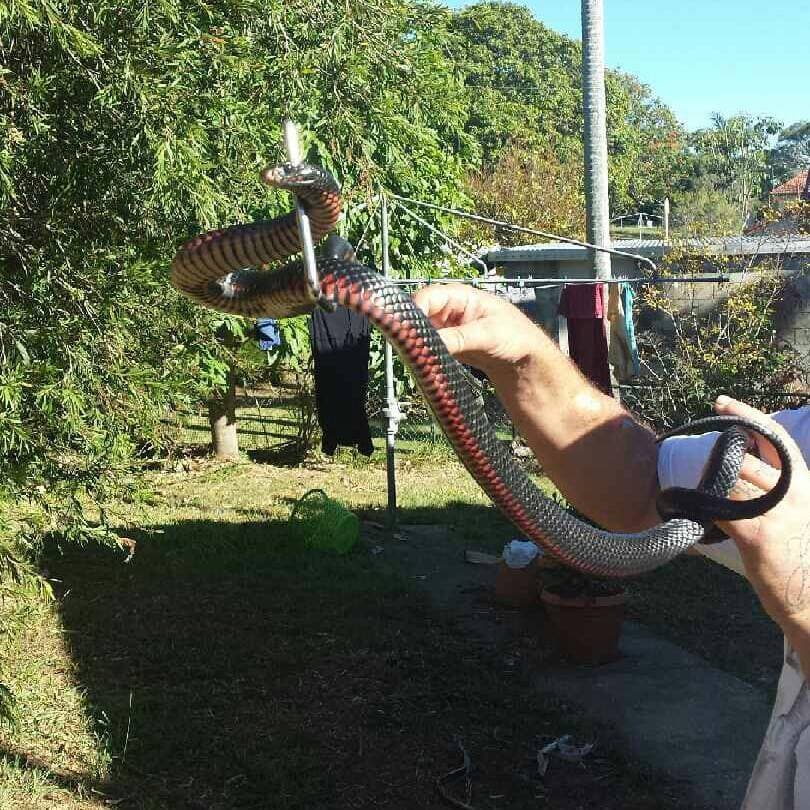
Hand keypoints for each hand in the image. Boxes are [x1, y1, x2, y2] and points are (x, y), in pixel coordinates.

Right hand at [411, 283, 545, 384]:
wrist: (525, 359)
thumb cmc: (515, 337)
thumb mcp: (487, 335)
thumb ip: (458, 338)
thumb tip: (429, 344)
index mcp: (459, 295)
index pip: (426, 297)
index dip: (413, 312)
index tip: (407, 333)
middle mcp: (448, 308)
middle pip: (417, 314)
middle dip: (412, 330)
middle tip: (410, 349)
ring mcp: (446, 327)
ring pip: (420, 332)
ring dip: (417, 344)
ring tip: (417, 358)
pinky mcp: (446, 344)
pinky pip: (427, 347)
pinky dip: (424, 354)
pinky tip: (424, 364)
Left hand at [714, 395, 809, 670]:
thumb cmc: (800, 557)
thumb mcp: (796, 516)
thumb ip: (772, 493)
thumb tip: (735, 475)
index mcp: (801, 485)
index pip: (776, 439)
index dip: (748, 416)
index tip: (722, 402)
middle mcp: (792, 493)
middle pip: (744, 459)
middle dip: (716, 457)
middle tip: (694, 457)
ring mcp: (774, 513)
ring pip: (728, 482)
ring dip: (704, 485)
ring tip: (690, 491)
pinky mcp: (757, 535)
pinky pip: (719, 511)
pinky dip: (699, 510)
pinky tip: (686, 513)